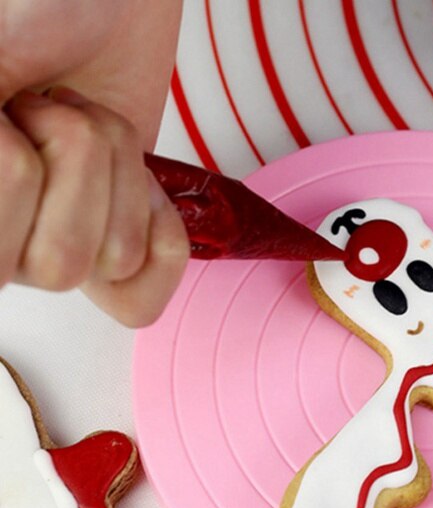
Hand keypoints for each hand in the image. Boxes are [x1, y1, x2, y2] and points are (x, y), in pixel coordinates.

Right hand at [0, 0, 187, 325]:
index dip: (16, 172)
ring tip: (85, 124)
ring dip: (115, 172)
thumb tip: (6, 160)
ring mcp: (58, 241)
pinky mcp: (115, 243)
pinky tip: (144, 188)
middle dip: (74, 166)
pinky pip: (141, 299)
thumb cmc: (32, 8)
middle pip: (59, 269)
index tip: (9, 114)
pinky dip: (162, 235)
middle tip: (49, 111)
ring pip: (109, 260)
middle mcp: (2, 230)